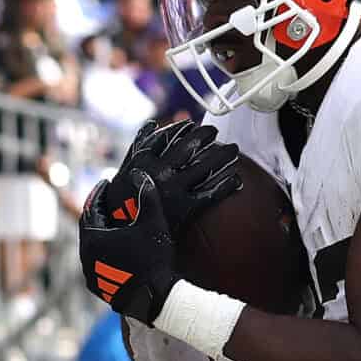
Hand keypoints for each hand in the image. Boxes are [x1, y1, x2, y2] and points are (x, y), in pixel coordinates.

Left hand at [79, 165, 181, 323]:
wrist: (157, 298)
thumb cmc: (154, 259)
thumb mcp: (152, 222)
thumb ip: (146, 195)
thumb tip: (139, 174)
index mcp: (93, 239)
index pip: (91, 208)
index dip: (99, 192)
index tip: (106, 182)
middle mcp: (86, 257)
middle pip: (88, 228)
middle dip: (97, 212)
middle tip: (106, 200)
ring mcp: (91, 274)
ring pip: (91, 247)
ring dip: (100, 233)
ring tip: (111, 224)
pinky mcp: (99, 288)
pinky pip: (96, 264)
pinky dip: (103, 252)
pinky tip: (114, 249)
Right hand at [121, 118, 249, 234]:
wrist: (125, 236)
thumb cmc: (123, 202)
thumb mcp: (124, 171)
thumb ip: (138, 147)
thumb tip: (153, 125)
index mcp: (143, 161)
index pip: (166, 137)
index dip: (181, 129)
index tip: (191, 124)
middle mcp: (159, 172)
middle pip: (188, 148)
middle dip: (204, 136)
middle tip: (215, 131)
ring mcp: (173, 189)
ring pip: (203, 167)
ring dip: (221, 156)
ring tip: (233, 150)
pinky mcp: (184, 208)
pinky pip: (210, 194)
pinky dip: (226, 185)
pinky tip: (237, 179)